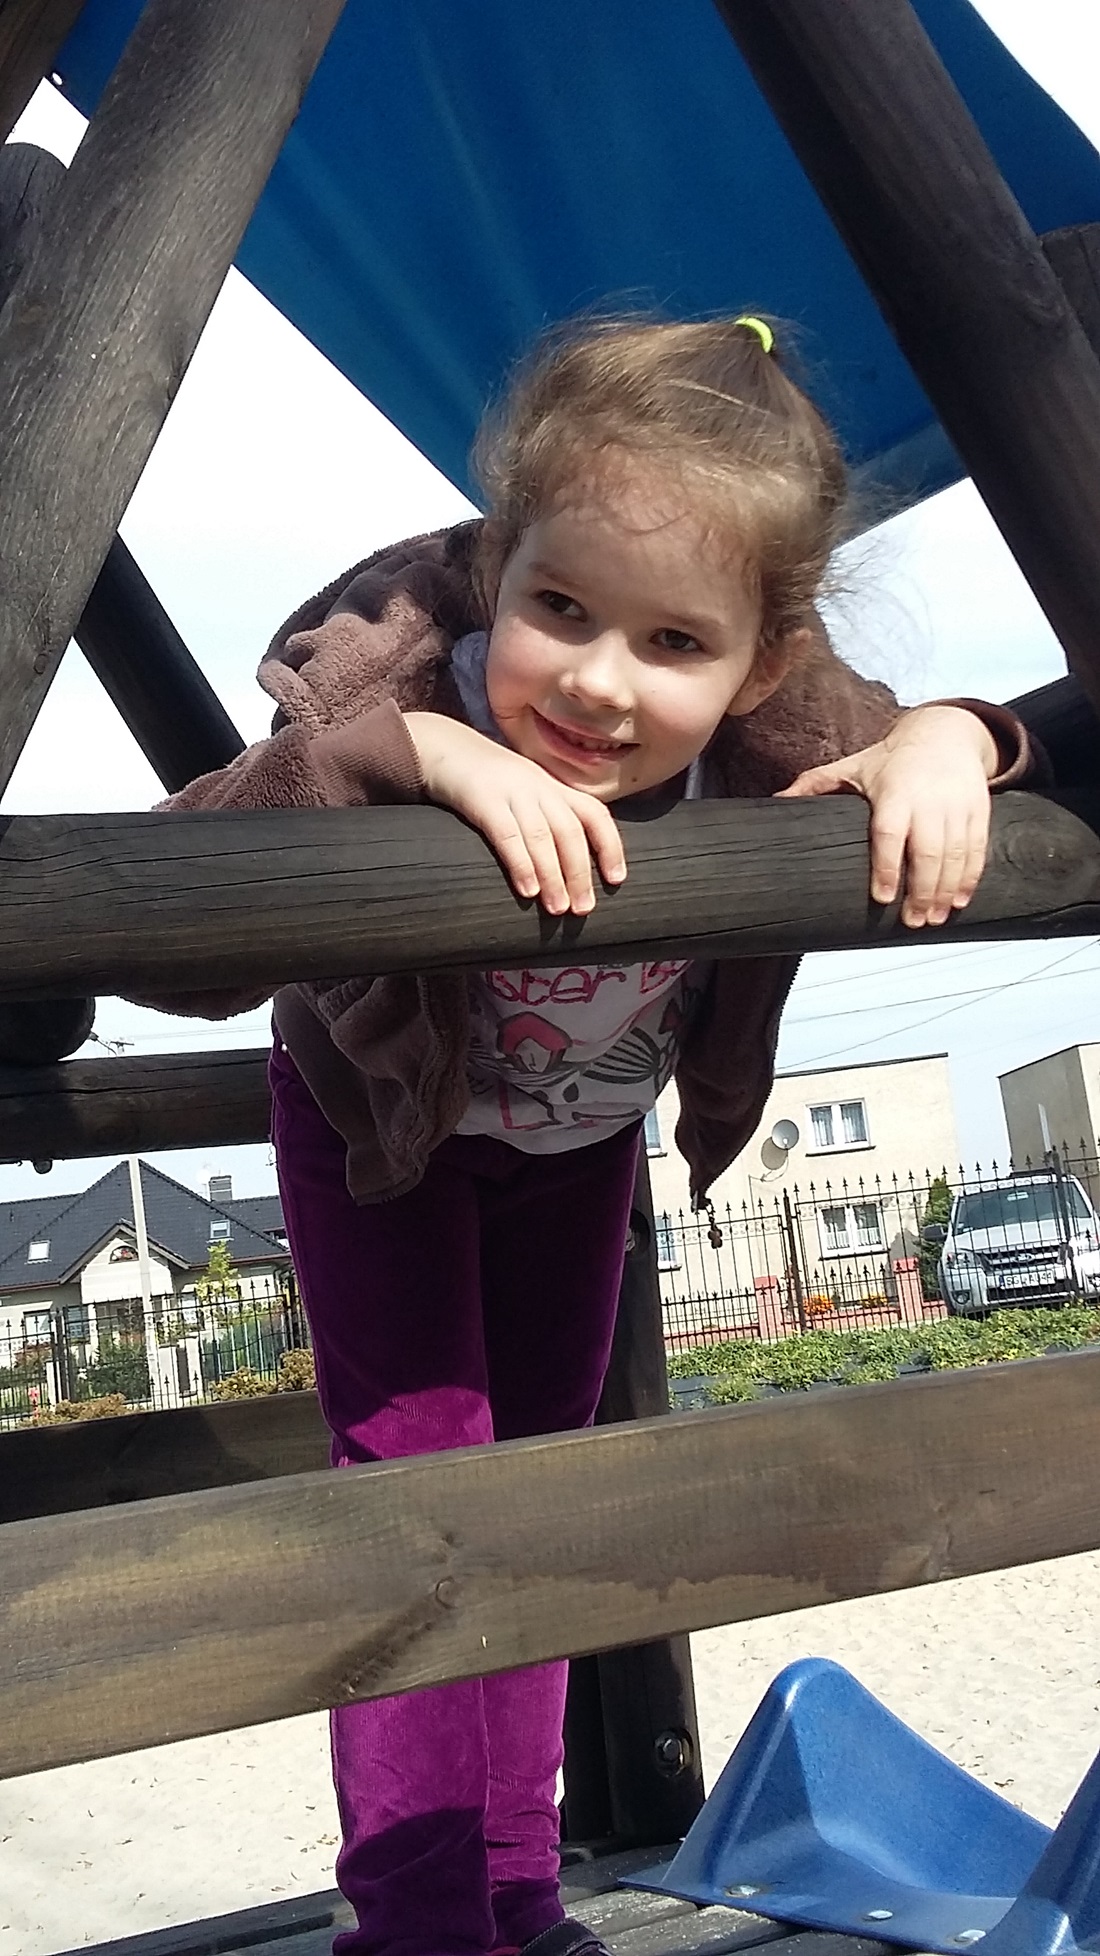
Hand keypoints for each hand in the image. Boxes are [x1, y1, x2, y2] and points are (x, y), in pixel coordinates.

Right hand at [404, 713, 625, 914]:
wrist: (441, 748)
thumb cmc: (486, 782)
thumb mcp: (524, 792)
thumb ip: (545, 819)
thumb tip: (566, 870)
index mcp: (553, 787)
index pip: (594, 814)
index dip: (610, 846)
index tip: (616, 880)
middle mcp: (538, 787)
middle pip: (570, 831)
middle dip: (580, 873)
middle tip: (583, 909)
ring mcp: (511, 791)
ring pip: (542, 836)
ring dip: (554, 876)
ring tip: (559, 909)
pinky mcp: (482, 799)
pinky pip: (507, 834)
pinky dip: (521, 864)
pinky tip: (528, 890)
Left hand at [775, 704, 998, 927]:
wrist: (946, 733)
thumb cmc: (893, 759)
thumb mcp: (854, 766)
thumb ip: (816, 784)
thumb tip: (777, 799)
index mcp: (894, 793)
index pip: (889, 834)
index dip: (887, 867)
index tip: (883, 898)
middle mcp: (928, 800)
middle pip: (927, 853)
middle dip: (922, 892)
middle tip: (914, 922)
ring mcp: (956, 806)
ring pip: (955, 855)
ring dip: (946, 891)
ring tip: (935, 919)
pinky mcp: (978, 810)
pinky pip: (977, 849)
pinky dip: (970, 878)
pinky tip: (960, 900)